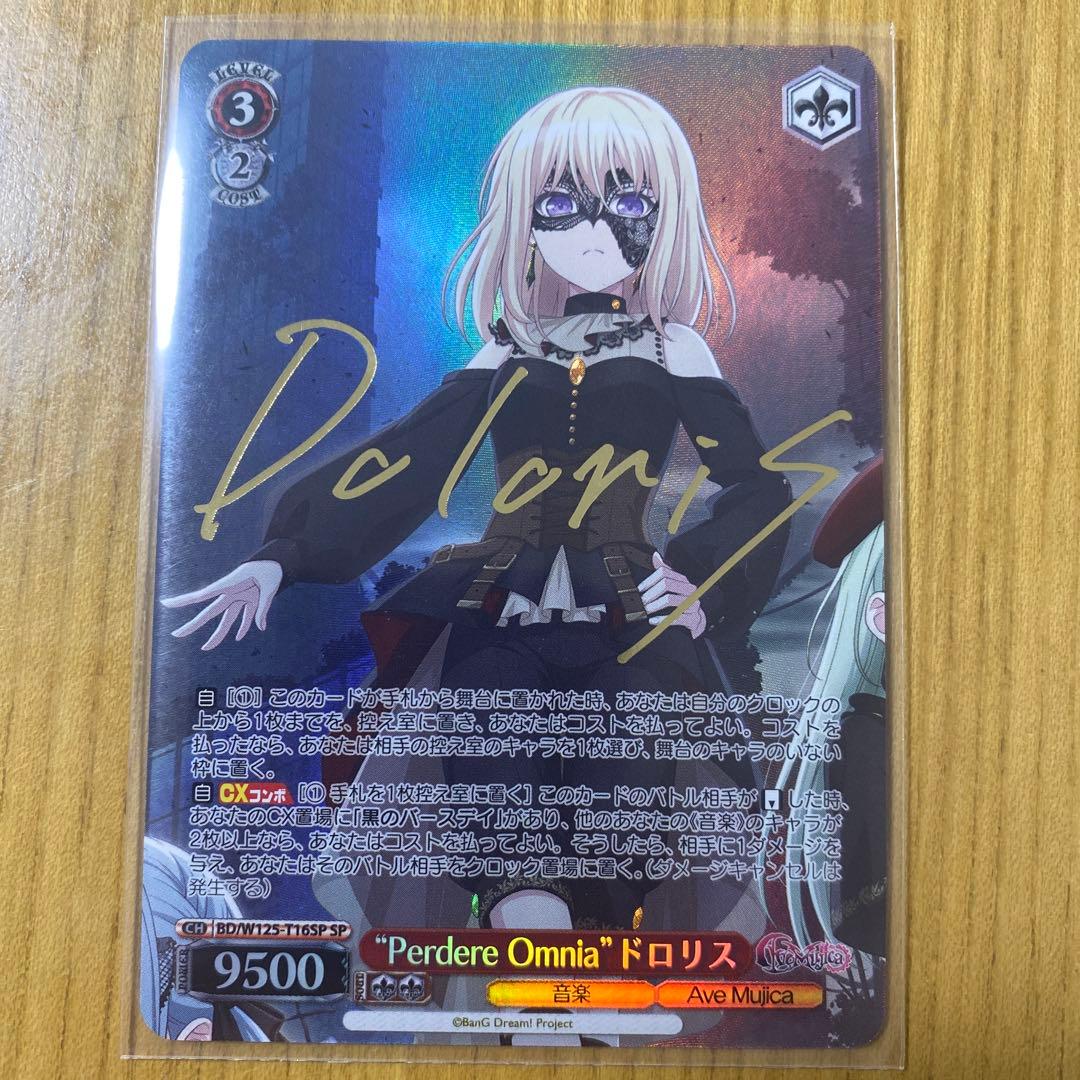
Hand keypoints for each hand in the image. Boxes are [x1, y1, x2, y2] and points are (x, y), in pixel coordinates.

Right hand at [161, 560, 282, 650]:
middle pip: (210, 612)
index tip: (165, 603)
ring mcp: (241, 596)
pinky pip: (246, 615)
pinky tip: (238, 637)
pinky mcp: (252, 598)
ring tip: (206, 647)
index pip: (202, 594)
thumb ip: (263, 607)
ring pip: (227, 619)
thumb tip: (260, 627)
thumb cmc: (272, 568)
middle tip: (176, 634)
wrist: (281, 559)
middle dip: (193, 625)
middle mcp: (232, 592)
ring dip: (219, 634)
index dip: (184, 600)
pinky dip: (244, 626)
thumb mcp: (269, 587)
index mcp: (230, 584)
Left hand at [639, 551, 705, 637]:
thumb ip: (664, 571)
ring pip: (670, 599)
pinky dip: (662, 619)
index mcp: (683, 580)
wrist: (697, 621)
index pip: (664, 573)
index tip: (639, 589)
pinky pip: (676, 617)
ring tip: (645, 610)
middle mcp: (689, 589)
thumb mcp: (673, 586)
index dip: (649, 580)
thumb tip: (655, 555)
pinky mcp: (693, 618)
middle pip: (666, 584)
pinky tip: (653, 621)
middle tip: (641, 601)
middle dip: (651, 593)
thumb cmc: (682, 603)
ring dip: (654, 605)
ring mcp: (693, 603)